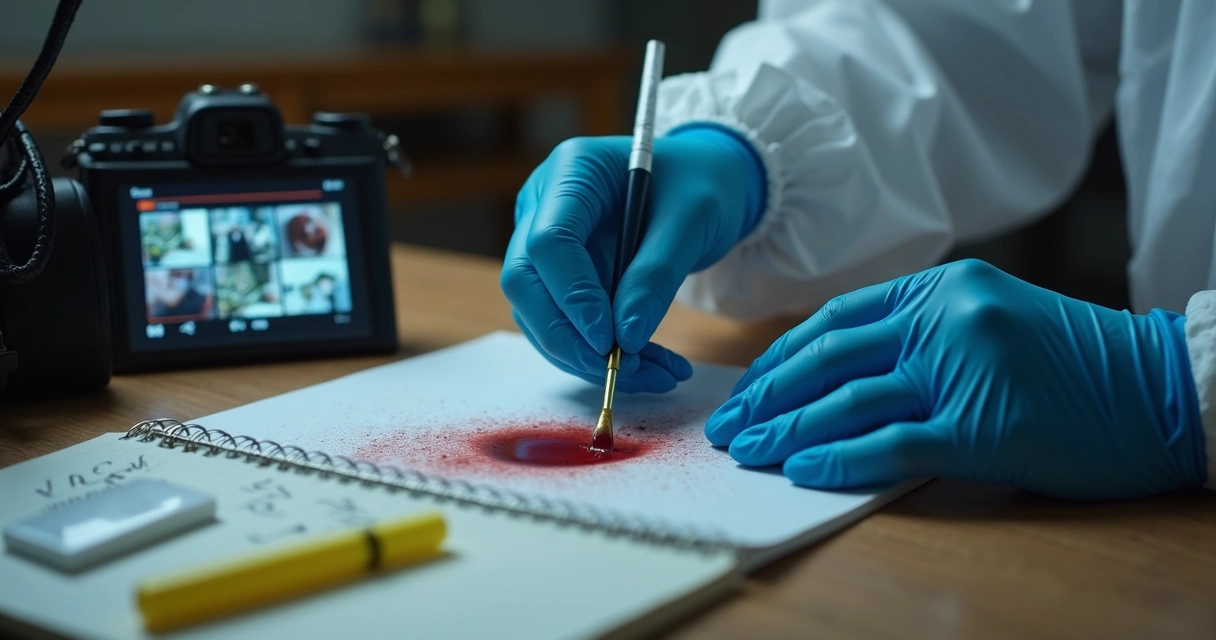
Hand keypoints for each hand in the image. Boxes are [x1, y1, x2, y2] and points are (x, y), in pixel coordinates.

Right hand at [503, 130, 762, 392]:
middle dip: (568, 337)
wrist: (705, 182)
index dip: (572, 296)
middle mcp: (544, 206)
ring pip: (539, 314)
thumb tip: (627, 339)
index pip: (548, 242)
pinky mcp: (558, 277)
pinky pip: (564, 325)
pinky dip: (601, 355)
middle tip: (621, 372)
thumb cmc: (700, 184)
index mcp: (572, 172)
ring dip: (588, 356)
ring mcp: (544, 244)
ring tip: (656, 374)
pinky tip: (650, 368)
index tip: (609, 341)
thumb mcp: (693, 219)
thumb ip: (656, 274)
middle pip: (526, 283)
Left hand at [706, 259, 1206, 499]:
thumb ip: (916, 339)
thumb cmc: (1071, 365)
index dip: (782, 358)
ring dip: (789, 429)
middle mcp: (946, 317)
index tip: (747, 389)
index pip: (835, 321)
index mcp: (940, 287)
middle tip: (730, 427)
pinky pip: (892, 443)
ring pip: (849, 399)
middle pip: (828, 358)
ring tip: (751, 452)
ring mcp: (964, 368)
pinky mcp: (983, 425)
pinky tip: (803, 468)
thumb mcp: (985, 325)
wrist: (1161, 390)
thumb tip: (831, 380)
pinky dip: (840, 457)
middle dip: (768, 396)